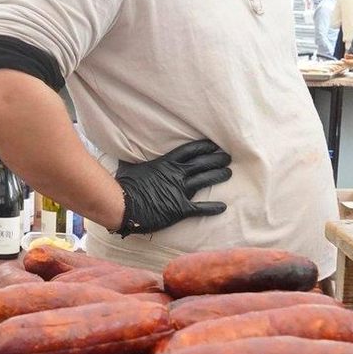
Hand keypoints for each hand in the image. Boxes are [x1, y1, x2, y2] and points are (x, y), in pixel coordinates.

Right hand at [113, 140, 232, 236]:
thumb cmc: (125, 186)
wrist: (124, 206)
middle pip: (202, 163)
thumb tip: (123, 154)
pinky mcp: (180, 208)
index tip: (214, 145)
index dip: (204, 146)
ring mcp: (180, 191)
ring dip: (218, 176)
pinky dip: (213, 207)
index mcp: (166, 163)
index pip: (190, 150)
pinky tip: (223, 207)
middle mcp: (177, 174)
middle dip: (217, 159)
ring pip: (205, 180)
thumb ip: (132, 159)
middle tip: (227, 157)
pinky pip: (201, 207)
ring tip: (229, 173)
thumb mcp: (129, 167)